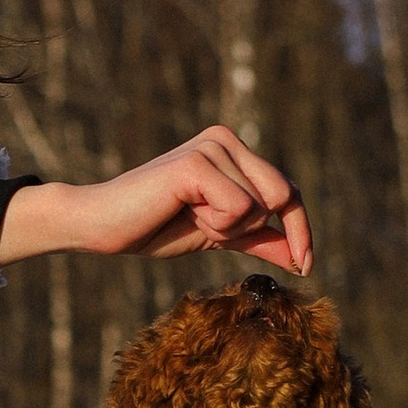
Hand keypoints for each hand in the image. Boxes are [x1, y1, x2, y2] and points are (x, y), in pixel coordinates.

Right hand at [0, 130, 312, 276]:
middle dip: (250, 230)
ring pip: (258, 206)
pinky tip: (183, 211)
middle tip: (205, 228)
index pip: (288, 191)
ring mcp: (211, 147)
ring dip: (226, 228)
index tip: (306, 268)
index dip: (300, 230)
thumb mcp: (221, 235)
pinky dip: (215, 225)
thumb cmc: (156, 227)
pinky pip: (237, 208)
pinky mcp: (196, 163)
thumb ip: (260, 239)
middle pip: (282, 196)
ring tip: (189, 216)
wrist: (102, 227)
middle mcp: (226, 139)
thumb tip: (302, 259)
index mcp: (234, 151)